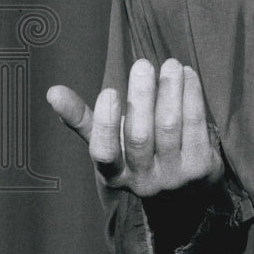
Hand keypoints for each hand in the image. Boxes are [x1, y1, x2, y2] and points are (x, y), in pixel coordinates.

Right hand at [46, 58, 223, 195]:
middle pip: (140, 136)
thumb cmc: (140, 156)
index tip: (109, 91)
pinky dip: (192, 96)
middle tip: (143, 65)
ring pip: (170, 127)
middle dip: (142, 97)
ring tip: (170, 64)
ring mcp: (174, 176)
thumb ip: (83, 119)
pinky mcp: (201, 168)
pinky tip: (188, 76)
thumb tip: (52, 92)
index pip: (105, 153)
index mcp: (114, 174)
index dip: (106, 123)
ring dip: (170, 91)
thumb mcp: (110, 143)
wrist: (188, 189)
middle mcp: (143, 181)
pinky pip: (196, 125)